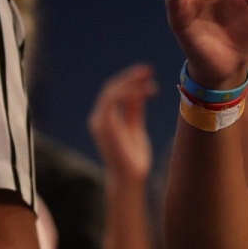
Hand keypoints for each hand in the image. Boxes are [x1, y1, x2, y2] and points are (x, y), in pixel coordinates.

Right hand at [88, 63, 154, 184]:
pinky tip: (144, 90)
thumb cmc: (133, 157)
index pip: (114, 92)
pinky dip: (127, 91)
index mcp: (106, 118)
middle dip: (130, 77)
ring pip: (111, 91)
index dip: (129, 81)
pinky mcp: (104, 125)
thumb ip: (134, 111)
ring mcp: (99, 121)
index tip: (148, 75)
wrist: (130, 178)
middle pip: (111, 88)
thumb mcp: (135, 128)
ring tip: (148, 76)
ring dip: (130, 81)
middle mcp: (98, 118)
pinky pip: (112, 100)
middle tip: (149, 70)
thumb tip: (139, 93)